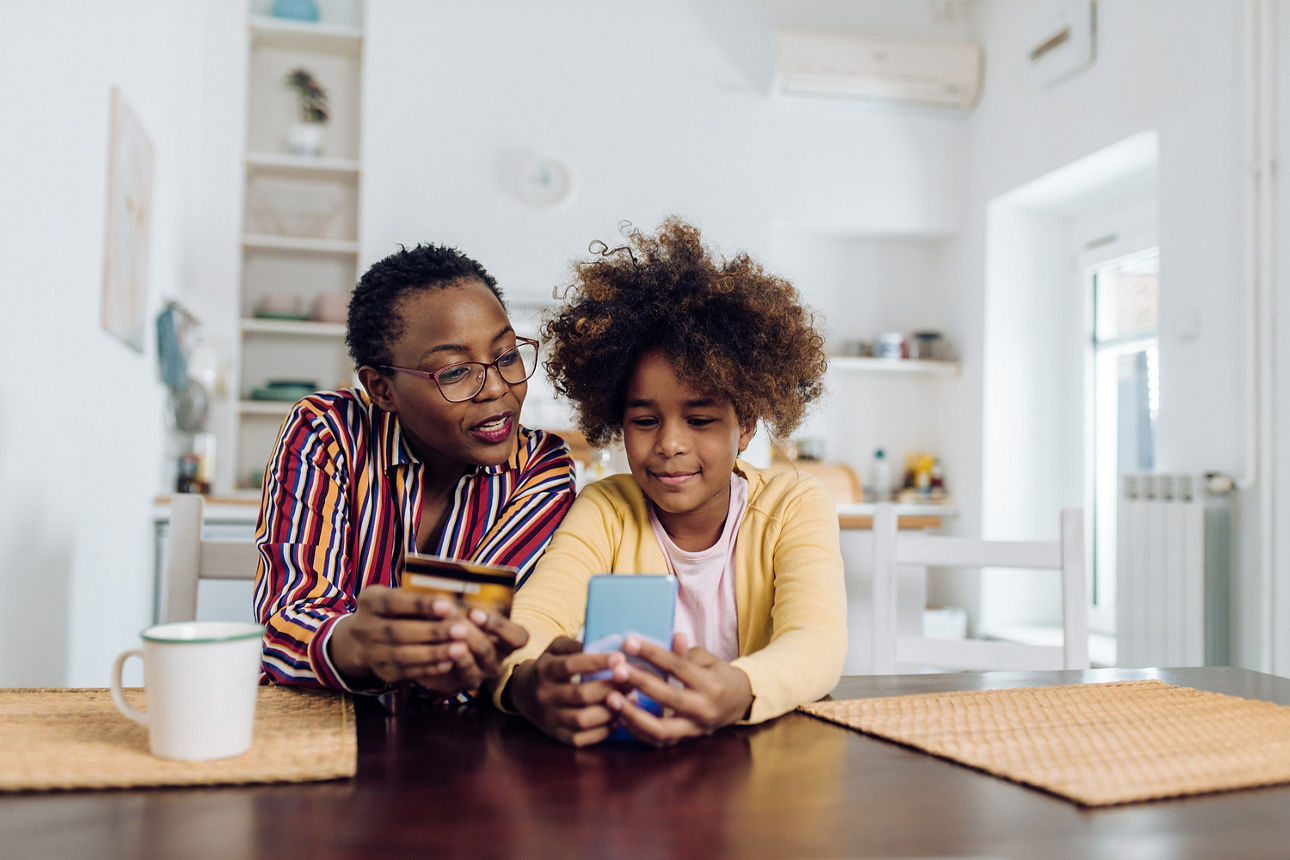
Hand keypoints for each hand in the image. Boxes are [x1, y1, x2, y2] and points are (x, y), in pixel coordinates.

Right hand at [327, 586, 527, 692]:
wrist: (363, 638)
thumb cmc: (393, 610)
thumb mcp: (397, 596)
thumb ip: (419, 596)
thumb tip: (454, 595)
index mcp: (369, 601)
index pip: (393, 602)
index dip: (420, 605)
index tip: (448, 605)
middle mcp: (363, 627)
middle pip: (398, 632)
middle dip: (433, 632)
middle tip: (462, 630)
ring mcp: (370, 652)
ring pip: (402, 655)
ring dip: (434, 653)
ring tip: (461, 649)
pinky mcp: (381, 671)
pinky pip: (406, 672)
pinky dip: (428, 669)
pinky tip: (448, 663)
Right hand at [506, 636, 628, 746]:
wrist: (522, 693)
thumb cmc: (549, 666)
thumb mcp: (556, 648)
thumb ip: (576, 644)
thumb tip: (605, 644)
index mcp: (545, 670)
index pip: (571, 666)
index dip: (596, 662)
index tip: (620, 657)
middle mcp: (545, 695)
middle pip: (581, 695)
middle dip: (610, 687)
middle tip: (632, 680)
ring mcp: (549, 718)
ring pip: (583, 720)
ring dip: (610, 710)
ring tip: (630, 699)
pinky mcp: (556, 736)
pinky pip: (582, 738)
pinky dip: (603, 730)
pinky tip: (618, 717)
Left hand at [606, 632, 752, 746]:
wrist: (738, 703)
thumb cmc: (717, 675)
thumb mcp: (707, 659)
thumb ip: (686, 652)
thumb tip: (673, 636)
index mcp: (711, 684)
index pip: (678, 666)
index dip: (653, 654)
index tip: (628, 642)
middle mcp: (704, 709)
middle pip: (668, 697)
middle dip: (640, 683)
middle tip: (616, 670)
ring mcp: (694, 728)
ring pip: (661, 729)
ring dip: (633, 715)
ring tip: (611, 699)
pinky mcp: (685, 740)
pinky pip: (658, 741)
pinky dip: (637, 730)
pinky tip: (619, 716)